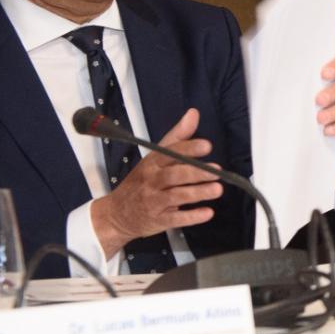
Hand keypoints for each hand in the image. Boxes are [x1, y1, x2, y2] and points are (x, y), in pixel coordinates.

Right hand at [90, 108, 222, 257]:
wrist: (117, 214)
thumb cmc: (142, 181)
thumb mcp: (156, 156)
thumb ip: (178, 137)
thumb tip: (193, 113)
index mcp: (153, 163)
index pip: (169, 153)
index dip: (188, 149)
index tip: (207, 146)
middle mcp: (152, 180)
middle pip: (174, 175)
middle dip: (196, 172)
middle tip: (217, 171)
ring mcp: (154, 201)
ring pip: (176, 196)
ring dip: (198, 193)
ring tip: (217, 189)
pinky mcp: (158, 219)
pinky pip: (175, 218)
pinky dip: (191, 216)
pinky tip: (208, 213)